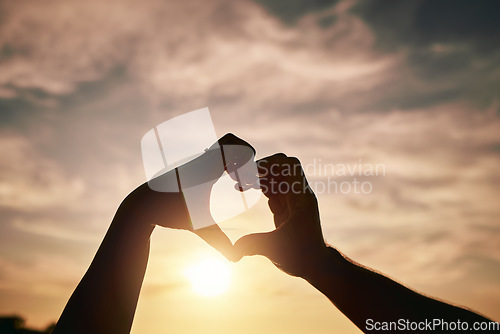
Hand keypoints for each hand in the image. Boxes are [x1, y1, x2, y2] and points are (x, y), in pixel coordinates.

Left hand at [120, 133, 254, 261]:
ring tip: (234, 181)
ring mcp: (194, 159)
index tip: (245, 179)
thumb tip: (235, 260)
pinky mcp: (189, 164)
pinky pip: (210, 155)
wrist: (141, 205)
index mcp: (206, 168)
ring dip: (232, 159)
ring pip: (219, 146)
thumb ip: (218, 242)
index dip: (248, 157)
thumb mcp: (197, 227)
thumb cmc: (170, 214)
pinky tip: (219, 184)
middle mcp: (200, 159)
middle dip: (243, 154)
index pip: (233, 147)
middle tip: (243, 176)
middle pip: (230, 139)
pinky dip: (221, 164)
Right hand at [234, 154, 328, 276]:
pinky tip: (246, 190)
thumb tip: (232, 251)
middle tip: (243, 176)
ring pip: (277, 177)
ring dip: (259, 177)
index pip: (290, 166)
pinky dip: (260, 186)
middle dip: (262, 167)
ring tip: (241, 184)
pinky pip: (274, 189)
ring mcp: (293, 201)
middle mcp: (299, 195)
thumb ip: (252, 245)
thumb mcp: (275, 249)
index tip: (252, 171)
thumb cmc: (302, 257)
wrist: (317, 266)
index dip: (270, 163)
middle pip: (282, 167)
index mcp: (301, 198)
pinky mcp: (287, 209)